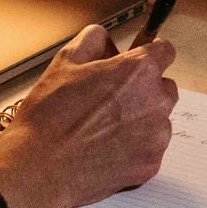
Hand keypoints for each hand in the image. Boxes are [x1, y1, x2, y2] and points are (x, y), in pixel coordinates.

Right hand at [0, 24, 177, 207]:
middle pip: (164, 87)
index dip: (149, 54)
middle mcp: (155, 101)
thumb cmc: (50, 116)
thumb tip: (106, 40)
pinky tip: (107, 148)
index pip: (165, 51)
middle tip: (111, 99)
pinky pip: (151, 148)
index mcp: (138, 70)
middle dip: (144, 89)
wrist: (41, 167)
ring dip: (141, 119)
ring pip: (159, 119)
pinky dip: (136, 147)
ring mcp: (156, 136)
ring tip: (105, 128)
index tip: (137, 62)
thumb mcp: (65, 61)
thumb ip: (93, 40)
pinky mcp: (151, 164)